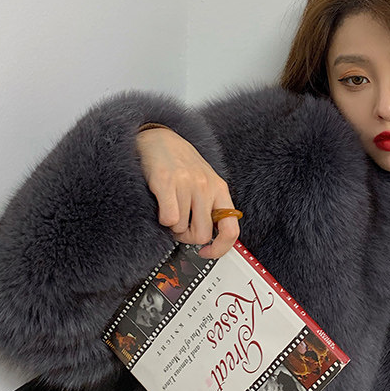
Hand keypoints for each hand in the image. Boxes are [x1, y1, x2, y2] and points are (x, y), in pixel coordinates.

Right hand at [136, 127, 239, 259]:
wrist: (158, 138)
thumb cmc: (181, 164)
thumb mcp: (205, 183)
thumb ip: (211, 207)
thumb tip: (210, 240)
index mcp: (219, 189)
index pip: (231, 229)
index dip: (220, 248)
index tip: (207, 253)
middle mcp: (206, 186)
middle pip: (201, 235)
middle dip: (187, 237)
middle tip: (179, 226)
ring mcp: (186, 183)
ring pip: (181, 228)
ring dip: (171, 226)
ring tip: (169, 209)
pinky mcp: (165, 182)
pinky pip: (168, 218)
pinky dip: (161, 219)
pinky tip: (160, 206)